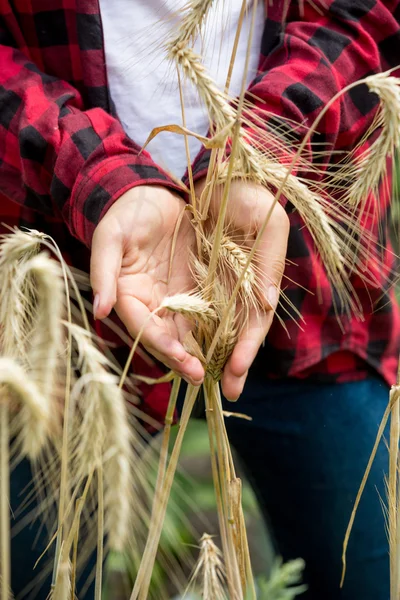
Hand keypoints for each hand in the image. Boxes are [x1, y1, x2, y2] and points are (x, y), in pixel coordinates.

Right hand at [90, 185, 204, 385]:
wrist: (154, 193)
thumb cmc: (127, 213)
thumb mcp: (111, 237)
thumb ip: (103, 273)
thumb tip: (100, 311)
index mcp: (128, 295)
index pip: (143, 327)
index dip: (159, 344)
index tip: (179, 358)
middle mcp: (152, 302)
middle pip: (166, 337)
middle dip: (182, 358)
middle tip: (200, 375)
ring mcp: (175, 296)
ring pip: (187, 331)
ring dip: (200, 352)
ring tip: (218, 369)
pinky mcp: (196, 287)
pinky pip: (206, 312)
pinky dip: (215, 329)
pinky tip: (230, 343)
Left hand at [195, 178, 289, 400]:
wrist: (211, 177)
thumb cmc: (245, 197)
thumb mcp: (267, 223)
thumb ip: (270, 262)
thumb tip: (267, 305)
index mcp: (252, 283)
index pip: (252, 324)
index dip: (246, 348)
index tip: (236, 369)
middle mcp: (229, 291)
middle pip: (228, 335)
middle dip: (227, 364)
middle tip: (226, 391)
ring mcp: (203, 288)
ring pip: (203, 329)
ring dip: (200, 355)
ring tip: (198, 379)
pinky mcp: (179, 281)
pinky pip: (178, 311)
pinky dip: (177, 332)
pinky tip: (177, 352)